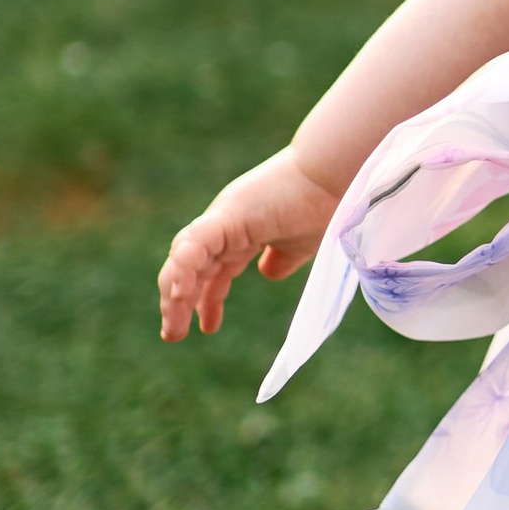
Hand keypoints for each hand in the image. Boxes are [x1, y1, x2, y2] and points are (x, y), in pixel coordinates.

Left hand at [157, 148, 341, 340]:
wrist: (335, 174)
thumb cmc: (325, 204)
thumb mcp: (300, 243)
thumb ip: (282, 258)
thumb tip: (267, 273)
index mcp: (241, 234)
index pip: (212, 270)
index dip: (205, 300)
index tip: (207, 329)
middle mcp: (224, 227)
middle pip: (190, 268)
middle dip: (179, 303)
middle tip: (173, 334)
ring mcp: (222, 219)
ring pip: (184, 258)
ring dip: (175, 292)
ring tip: (173, 324)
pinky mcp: (227, 215)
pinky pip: (196, 244)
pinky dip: (184, 268)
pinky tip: (179, 294)